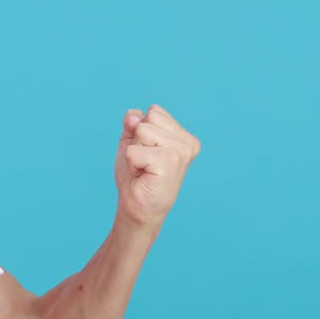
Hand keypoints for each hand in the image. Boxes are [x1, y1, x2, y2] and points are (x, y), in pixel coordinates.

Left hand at [114, 105, 199, 233]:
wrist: (136, 207)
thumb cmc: (136, 175)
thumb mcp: (132, 141)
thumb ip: (133, 122)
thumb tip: (134, 117)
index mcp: (184, 136)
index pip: (153, 111)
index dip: (140, 132)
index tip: (146, 154)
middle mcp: (187, 143)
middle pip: (148, 118)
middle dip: (137, 139)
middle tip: (143, 162)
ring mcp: (181, 152)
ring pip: (142, 130)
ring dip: (135, 151)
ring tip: (144, 168)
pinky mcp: (169, 162)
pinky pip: (134, 150)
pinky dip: (132, 163)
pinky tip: (143, 175)